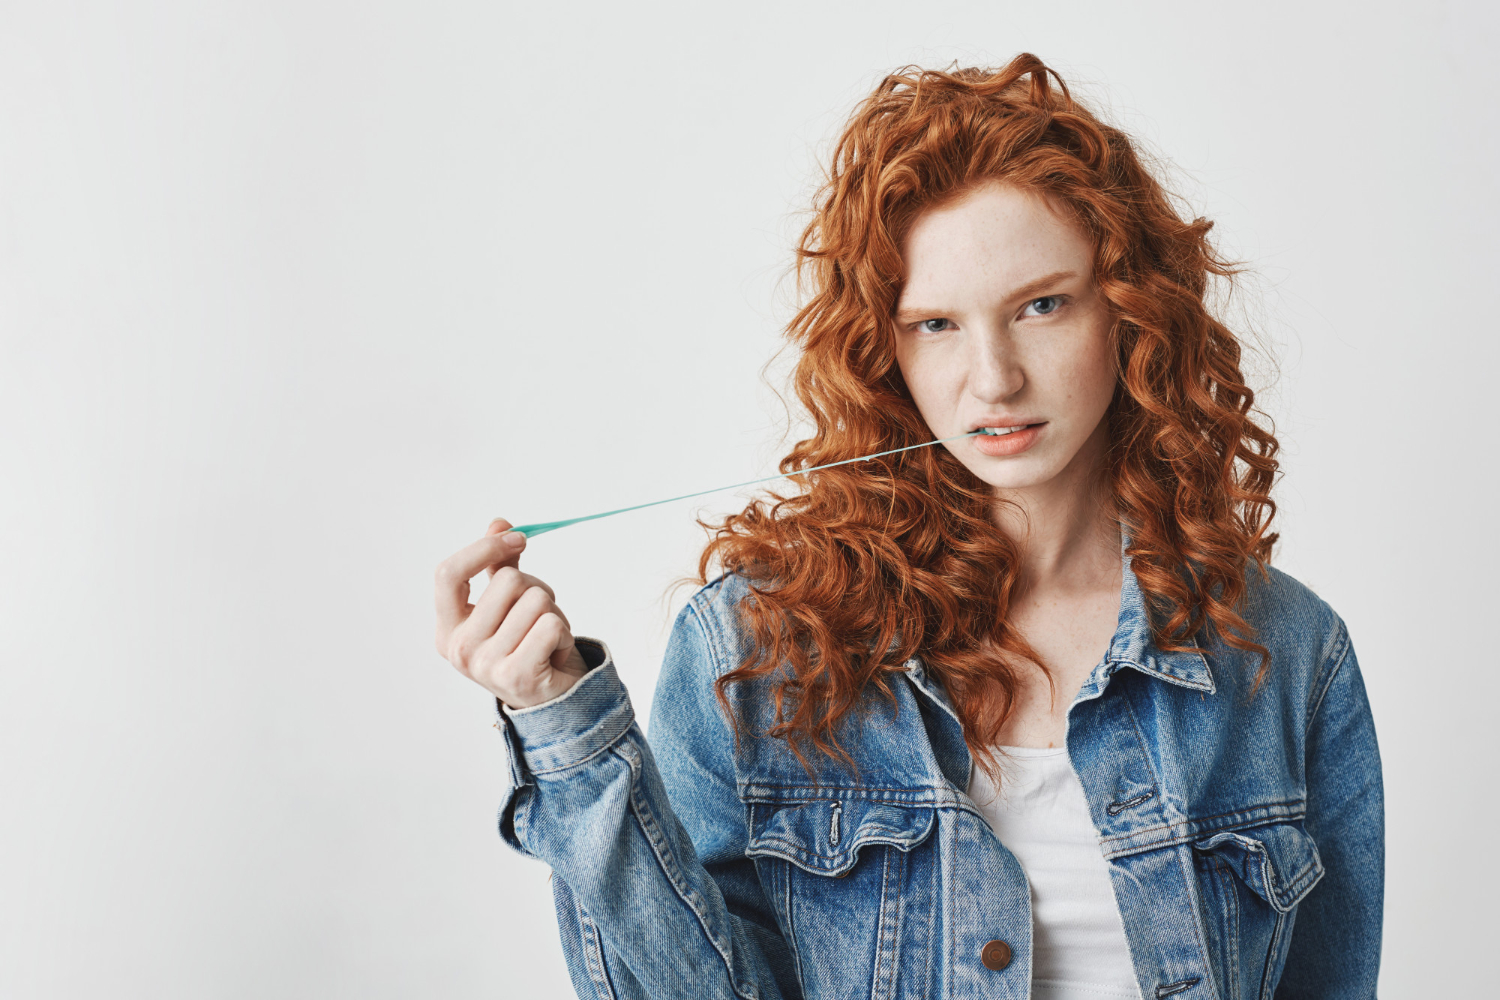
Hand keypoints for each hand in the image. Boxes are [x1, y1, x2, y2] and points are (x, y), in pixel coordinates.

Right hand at [434, 518, 588, 708]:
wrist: (554, 700)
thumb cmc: (528, 645)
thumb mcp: (508, 604)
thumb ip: (500, 565)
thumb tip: (498, 522)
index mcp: (447, 628)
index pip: (448, 573)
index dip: (483, 548)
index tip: (517, 538)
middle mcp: (459, 648)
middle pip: (508, 581)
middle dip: (537, 589)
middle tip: (539, 617)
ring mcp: (484, 666)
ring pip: (535, 600)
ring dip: (554, 613)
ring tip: (547, 638)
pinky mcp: (516, 677)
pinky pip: (551, 625)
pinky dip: (564, 634)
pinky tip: (555, 653)